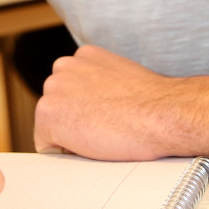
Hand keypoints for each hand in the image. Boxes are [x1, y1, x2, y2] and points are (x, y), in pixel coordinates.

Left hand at [32, 44, 185, 159]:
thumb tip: (96, 103)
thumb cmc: (153, 105)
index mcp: (85, 56)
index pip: (71, 93)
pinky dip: (66, 153)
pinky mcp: (48, 113)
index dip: (90, 112)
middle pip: (58, 108)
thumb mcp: (124, 81)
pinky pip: (46, 146)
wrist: (162, 114)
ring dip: (71, 136)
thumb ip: (102, 84)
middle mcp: (64, 66)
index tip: (109, 117)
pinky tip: (93, 143)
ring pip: (51, 127)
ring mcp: (53, 88)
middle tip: (108, 126)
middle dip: (76, 122)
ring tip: (103, 133)